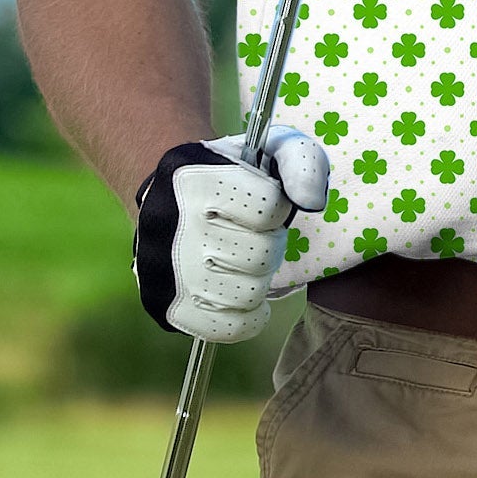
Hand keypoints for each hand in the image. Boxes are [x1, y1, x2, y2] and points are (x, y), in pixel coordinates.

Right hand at [132, 128, 329, 342]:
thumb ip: (304, 163)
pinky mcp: (165, 308)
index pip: (269, 208)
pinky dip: (247, 316)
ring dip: (258, 278)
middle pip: (260, 255)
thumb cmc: (235, 173)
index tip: (265, 202)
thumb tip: (312, 203)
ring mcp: (163, 273)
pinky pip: (228, 329)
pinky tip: (243, 291)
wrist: (171, 195)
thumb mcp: (273, 148)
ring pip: (247, 294)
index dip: (279, 206)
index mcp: (196, 179)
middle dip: (270, 243)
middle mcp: (172, 226)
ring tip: (244, 260)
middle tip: (254, 234)